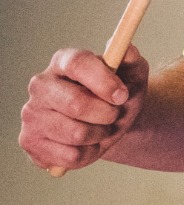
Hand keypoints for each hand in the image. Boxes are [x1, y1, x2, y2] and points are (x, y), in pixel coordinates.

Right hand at [19, 45, 149, 172]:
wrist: (110, 125)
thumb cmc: (119, 95)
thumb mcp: (133, 75)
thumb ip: (132, 60)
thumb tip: (127, 49)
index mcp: (63, 62)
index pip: (77, 63)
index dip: (102, 80)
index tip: (122, 95)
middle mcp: (41, 85)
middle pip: (75, 103)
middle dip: (106, 114)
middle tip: (114, 114)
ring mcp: (31, 114)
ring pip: (75, 133)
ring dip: (100, 134)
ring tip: (102, 128)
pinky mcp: (30, 141)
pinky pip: (70, 156)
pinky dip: (89, 153)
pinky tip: (87, 144)